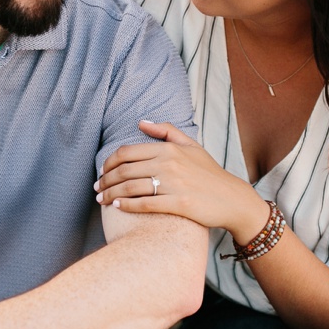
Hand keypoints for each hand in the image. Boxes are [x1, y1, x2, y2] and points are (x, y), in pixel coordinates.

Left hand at [95, 120, 268, 240]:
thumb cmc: (209, 173)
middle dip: (105, 180)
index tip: (102, 172)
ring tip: (102, 199)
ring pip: (130, 188)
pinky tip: (117, 206)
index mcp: (169, 149)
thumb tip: (140, 122)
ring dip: (111, 193)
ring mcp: (174, 184)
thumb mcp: (192, 146)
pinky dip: (127, 205)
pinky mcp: (179, 204)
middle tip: (96, 188)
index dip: (108, 163)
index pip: (127, 152)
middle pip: (124, 170)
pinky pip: (145, 204)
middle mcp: (169, 164)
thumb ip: (167, 131)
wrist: (232, 199)